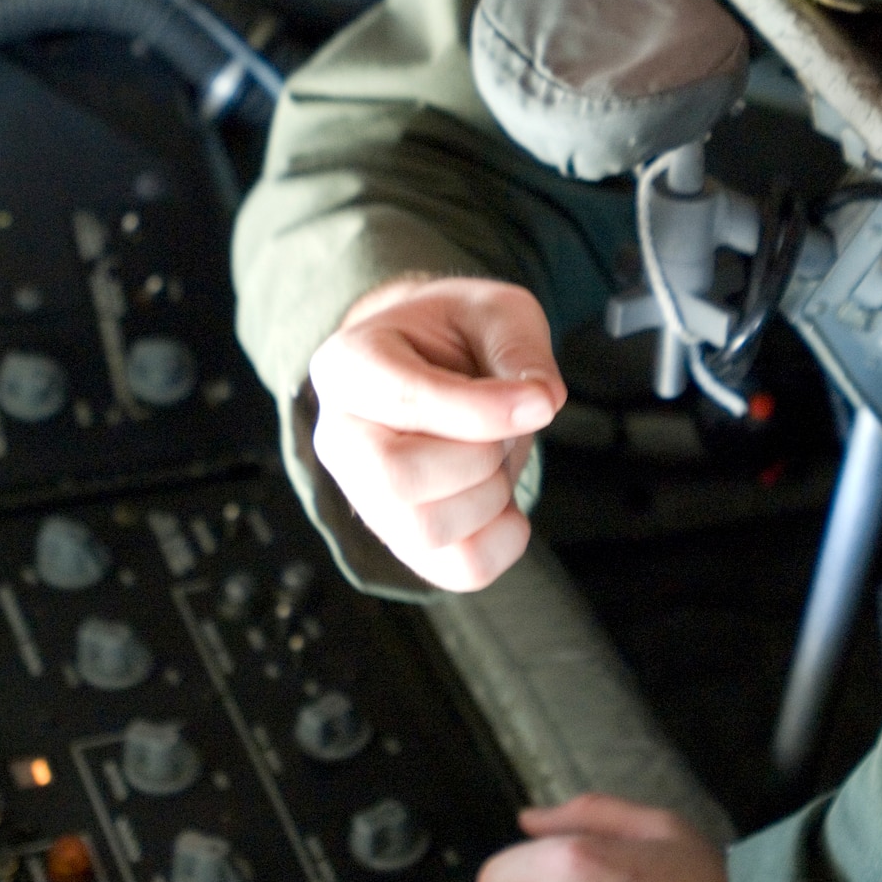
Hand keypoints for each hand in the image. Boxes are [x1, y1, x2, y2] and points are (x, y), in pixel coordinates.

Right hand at [309, 276, 564, 591]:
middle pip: (399, 476)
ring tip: (496, 454)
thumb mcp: (494, 312)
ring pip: (427, 530)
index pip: (405, 401)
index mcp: (348, 365)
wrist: (433, 363)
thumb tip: (542, 402)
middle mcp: (339, 438)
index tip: (542, 402)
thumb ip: (520, 348)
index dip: (484, 410)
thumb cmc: (455, 334)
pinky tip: (507, 502)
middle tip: (505, 425)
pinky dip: (502, 542)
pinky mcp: (402, 540)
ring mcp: (363, 497)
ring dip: (492, 494)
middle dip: (480, 455)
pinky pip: (457, 570)